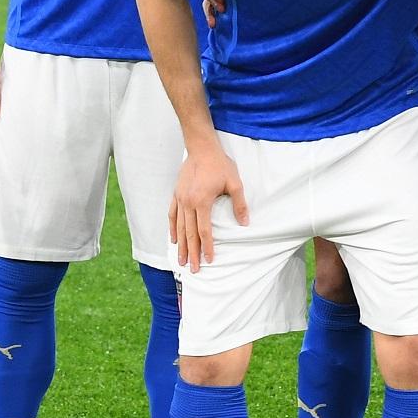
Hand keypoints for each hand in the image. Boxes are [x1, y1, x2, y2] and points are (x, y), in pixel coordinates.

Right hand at [169, 143, 247, 273]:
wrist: (202, 148)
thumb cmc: (220, 165)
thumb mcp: (235, 183)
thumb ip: (239, 205)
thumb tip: (245, 224)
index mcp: (202, 201)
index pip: (204, 231)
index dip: (207, 247)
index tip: (210, 260)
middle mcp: (187, 203)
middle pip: (190, 234)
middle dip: (192, 253)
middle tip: (192, 270)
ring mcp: (179, 199)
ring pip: (179, 227)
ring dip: (180, 245)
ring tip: (181, 260)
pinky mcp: (176, 194)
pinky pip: (172, 215)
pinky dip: (172, 228)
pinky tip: (174, 239)